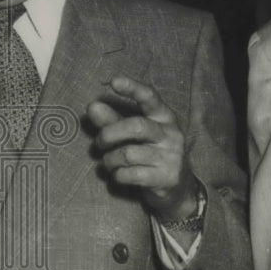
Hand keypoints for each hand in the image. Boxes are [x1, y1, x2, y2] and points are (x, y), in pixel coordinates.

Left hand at [87, 76, 198, 219]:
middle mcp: (171, 134)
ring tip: (109, 162)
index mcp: (164, 117)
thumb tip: (92, 106)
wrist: (177, 188)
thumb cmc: (149, 153)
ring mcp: (171, 156)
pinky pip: (132, 174)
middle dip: (110, 133)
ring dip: (110, 159)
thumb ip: (112, 120)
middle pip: (136, 126)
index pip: (149, 97)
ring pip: (129, 153)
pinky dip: (118, 175)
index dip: (132, 88)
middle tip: (99, 143)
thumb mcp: (133, 135)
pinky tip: (119, 175)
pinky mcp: (167, 177)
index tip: (114, 81)